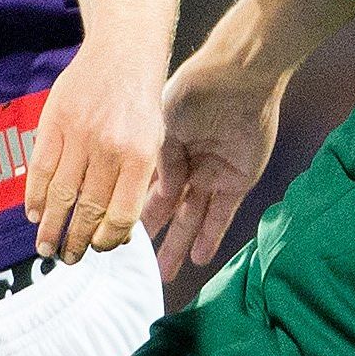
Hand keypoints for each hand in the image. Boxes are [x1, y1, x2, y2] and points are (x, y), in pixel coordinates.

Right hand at [26, 41, 166, 264]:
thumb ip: (136, 183)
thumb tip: (117, 230)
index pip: (121, 214)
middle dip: (76, 241)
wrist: (122, 51)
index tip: (98, 249)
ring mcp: (78, 134)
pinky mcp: (54, 121)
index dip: (108, 239)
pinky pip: (40, 168)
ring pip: (60, 194)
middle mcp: (109, 148)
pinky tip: (34, 213)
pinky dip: (34, 195)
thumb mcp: (154, 141)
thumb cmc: (141, 103)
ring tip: (46, 247)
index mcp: (139, 156)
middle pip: (88, 209)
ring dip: (51, 226)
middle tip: (68, 259)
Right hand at [142, 56, 282, 281]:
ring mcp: (213, 175)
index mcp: (164, 149)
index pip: (147, 189)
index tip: (117, 235)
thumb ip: (161, 163)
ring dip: (181, 245)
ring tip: (165, 274)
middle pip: (169, 210)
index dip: (134, 212)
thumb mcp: (163, 126)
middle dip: (156, 238)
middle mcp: (188, 165)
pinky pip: (222, 215)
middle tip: (139, 265)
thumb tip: (160, 195)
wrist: (234, 81)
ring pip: (194, 219)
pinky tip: (200, 258)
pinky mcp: (238, 181)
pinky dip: (212, 236)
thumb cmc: (193, 93)